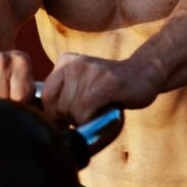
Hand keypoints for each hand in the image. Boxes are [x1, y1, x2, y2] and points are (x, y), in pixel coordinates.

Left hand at [41, 52, 161, 124]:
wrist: (144, 74)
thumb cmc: (110, 88)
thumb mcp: (80, 85)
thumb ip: (62, 96)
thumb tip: (42, 124)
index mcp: (64, 61)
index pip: (45, 96)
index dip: (56, 114)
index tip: (70, 119)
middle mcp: (74, 62)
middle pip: (57, 106)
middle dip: (71, 119)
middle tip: (90, 114)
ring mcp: (90, 70)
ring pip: (71, 111)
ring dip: (84, 120)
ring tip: (99, 110)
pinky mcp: (105, 82)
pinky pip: (84, 111)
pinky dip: (92, 119)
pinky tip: (104, 111)